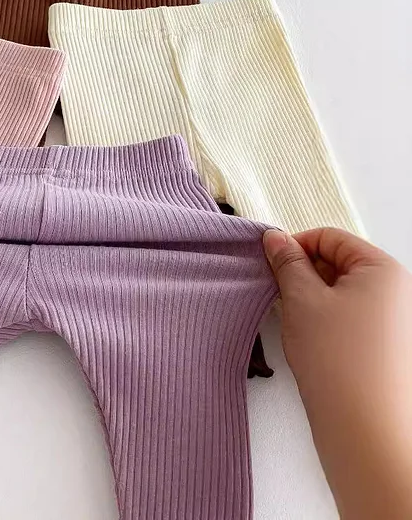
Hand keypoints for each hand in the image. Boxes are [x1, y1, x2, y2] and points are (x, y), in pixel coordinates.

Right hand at [263, 228, 411, 519]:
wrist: (365, 429)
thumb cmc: (337, 359)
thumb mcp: (301, 299)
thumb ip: (286, 262)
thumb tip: (275, 238)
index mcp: (382, 269)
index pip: (331, 237)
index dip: (295, 245)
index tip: (270, 262)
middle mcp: (396, 290)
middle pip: (338, 262)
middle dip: (303, 273)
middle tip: (277, 292)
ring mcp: (393, 319)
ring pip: (341, 291)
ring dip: (311, 298)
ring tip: (294, 320)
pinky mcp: (385, 346)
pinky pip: (349, 316)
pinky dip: (324, 319)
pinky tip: (309, 339)